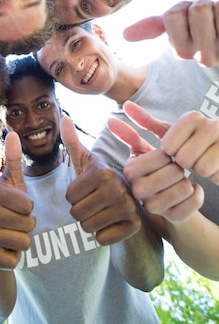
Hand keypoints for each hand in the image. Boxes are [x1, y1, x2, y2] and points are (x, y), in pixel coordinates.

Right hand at [0, 132, 34, 269]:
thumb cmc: (6, 209)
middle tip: (14, 224)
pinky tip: (3, 249)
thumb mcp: (13, 184)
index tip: (18, 208)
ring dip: (22, 242)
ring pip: (23, 242)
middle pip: (28, 224)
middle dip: (27, 226)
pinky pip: (14, 259)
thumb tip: (13, 133)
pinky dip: (13, 257)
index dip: (29, 208)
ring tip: (10, 235)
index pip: (27, 204)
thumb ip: (13, 159)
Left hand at [61, 115, 140, 244]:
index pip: (69, 197)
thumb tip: (64, 117)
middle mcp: (118, 188)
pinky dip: (103, 235)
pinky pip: (102, 239)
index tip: (86, 191)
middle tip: (94, 203)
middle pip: (77, 213)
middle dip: (80, 211)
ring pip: (88, 227)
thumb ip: (72, 142)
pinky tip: (111, 223)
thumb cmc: (100, 183)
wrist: (129, 204)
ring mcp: (129, 207)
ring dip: (90, 223)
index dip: (73, 197)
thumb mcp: (86, 163)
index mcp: (102, 172)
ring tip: (101, 212)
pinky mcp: (134, 226)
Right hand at [107, 101, 204, 222]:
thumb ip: (141, 124)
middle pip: (172, 172)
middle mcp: (137, 190)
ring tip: (184, 180)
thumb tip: (125, 104)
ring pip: (183, 188)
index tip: (168, 155)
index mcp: (129, 170)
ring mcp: (153, 207)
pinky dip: (198, 195)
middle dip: (180, 167)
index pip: (157, 156)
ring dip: (189, 181)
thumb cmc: (161, 167)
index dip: (168, 154)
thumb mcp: (151, 145)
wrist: (173, 198)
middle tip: (178, 169)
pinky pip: (193, 203)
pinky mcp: (171, 219)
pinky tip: (192, 192)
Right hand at [122, 0, 218, 66]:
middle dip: (204, 5)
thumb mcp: (180, 25)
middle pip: (196, 10)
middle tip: (212, 20)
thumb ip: (152, 27)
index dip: (184, 7)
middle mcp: (203, 57)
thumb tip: (124, 35)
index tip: (192, 20)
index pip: (172, 15)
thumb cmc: (210, 27)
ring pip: (211, 8)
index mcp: (182, 51)